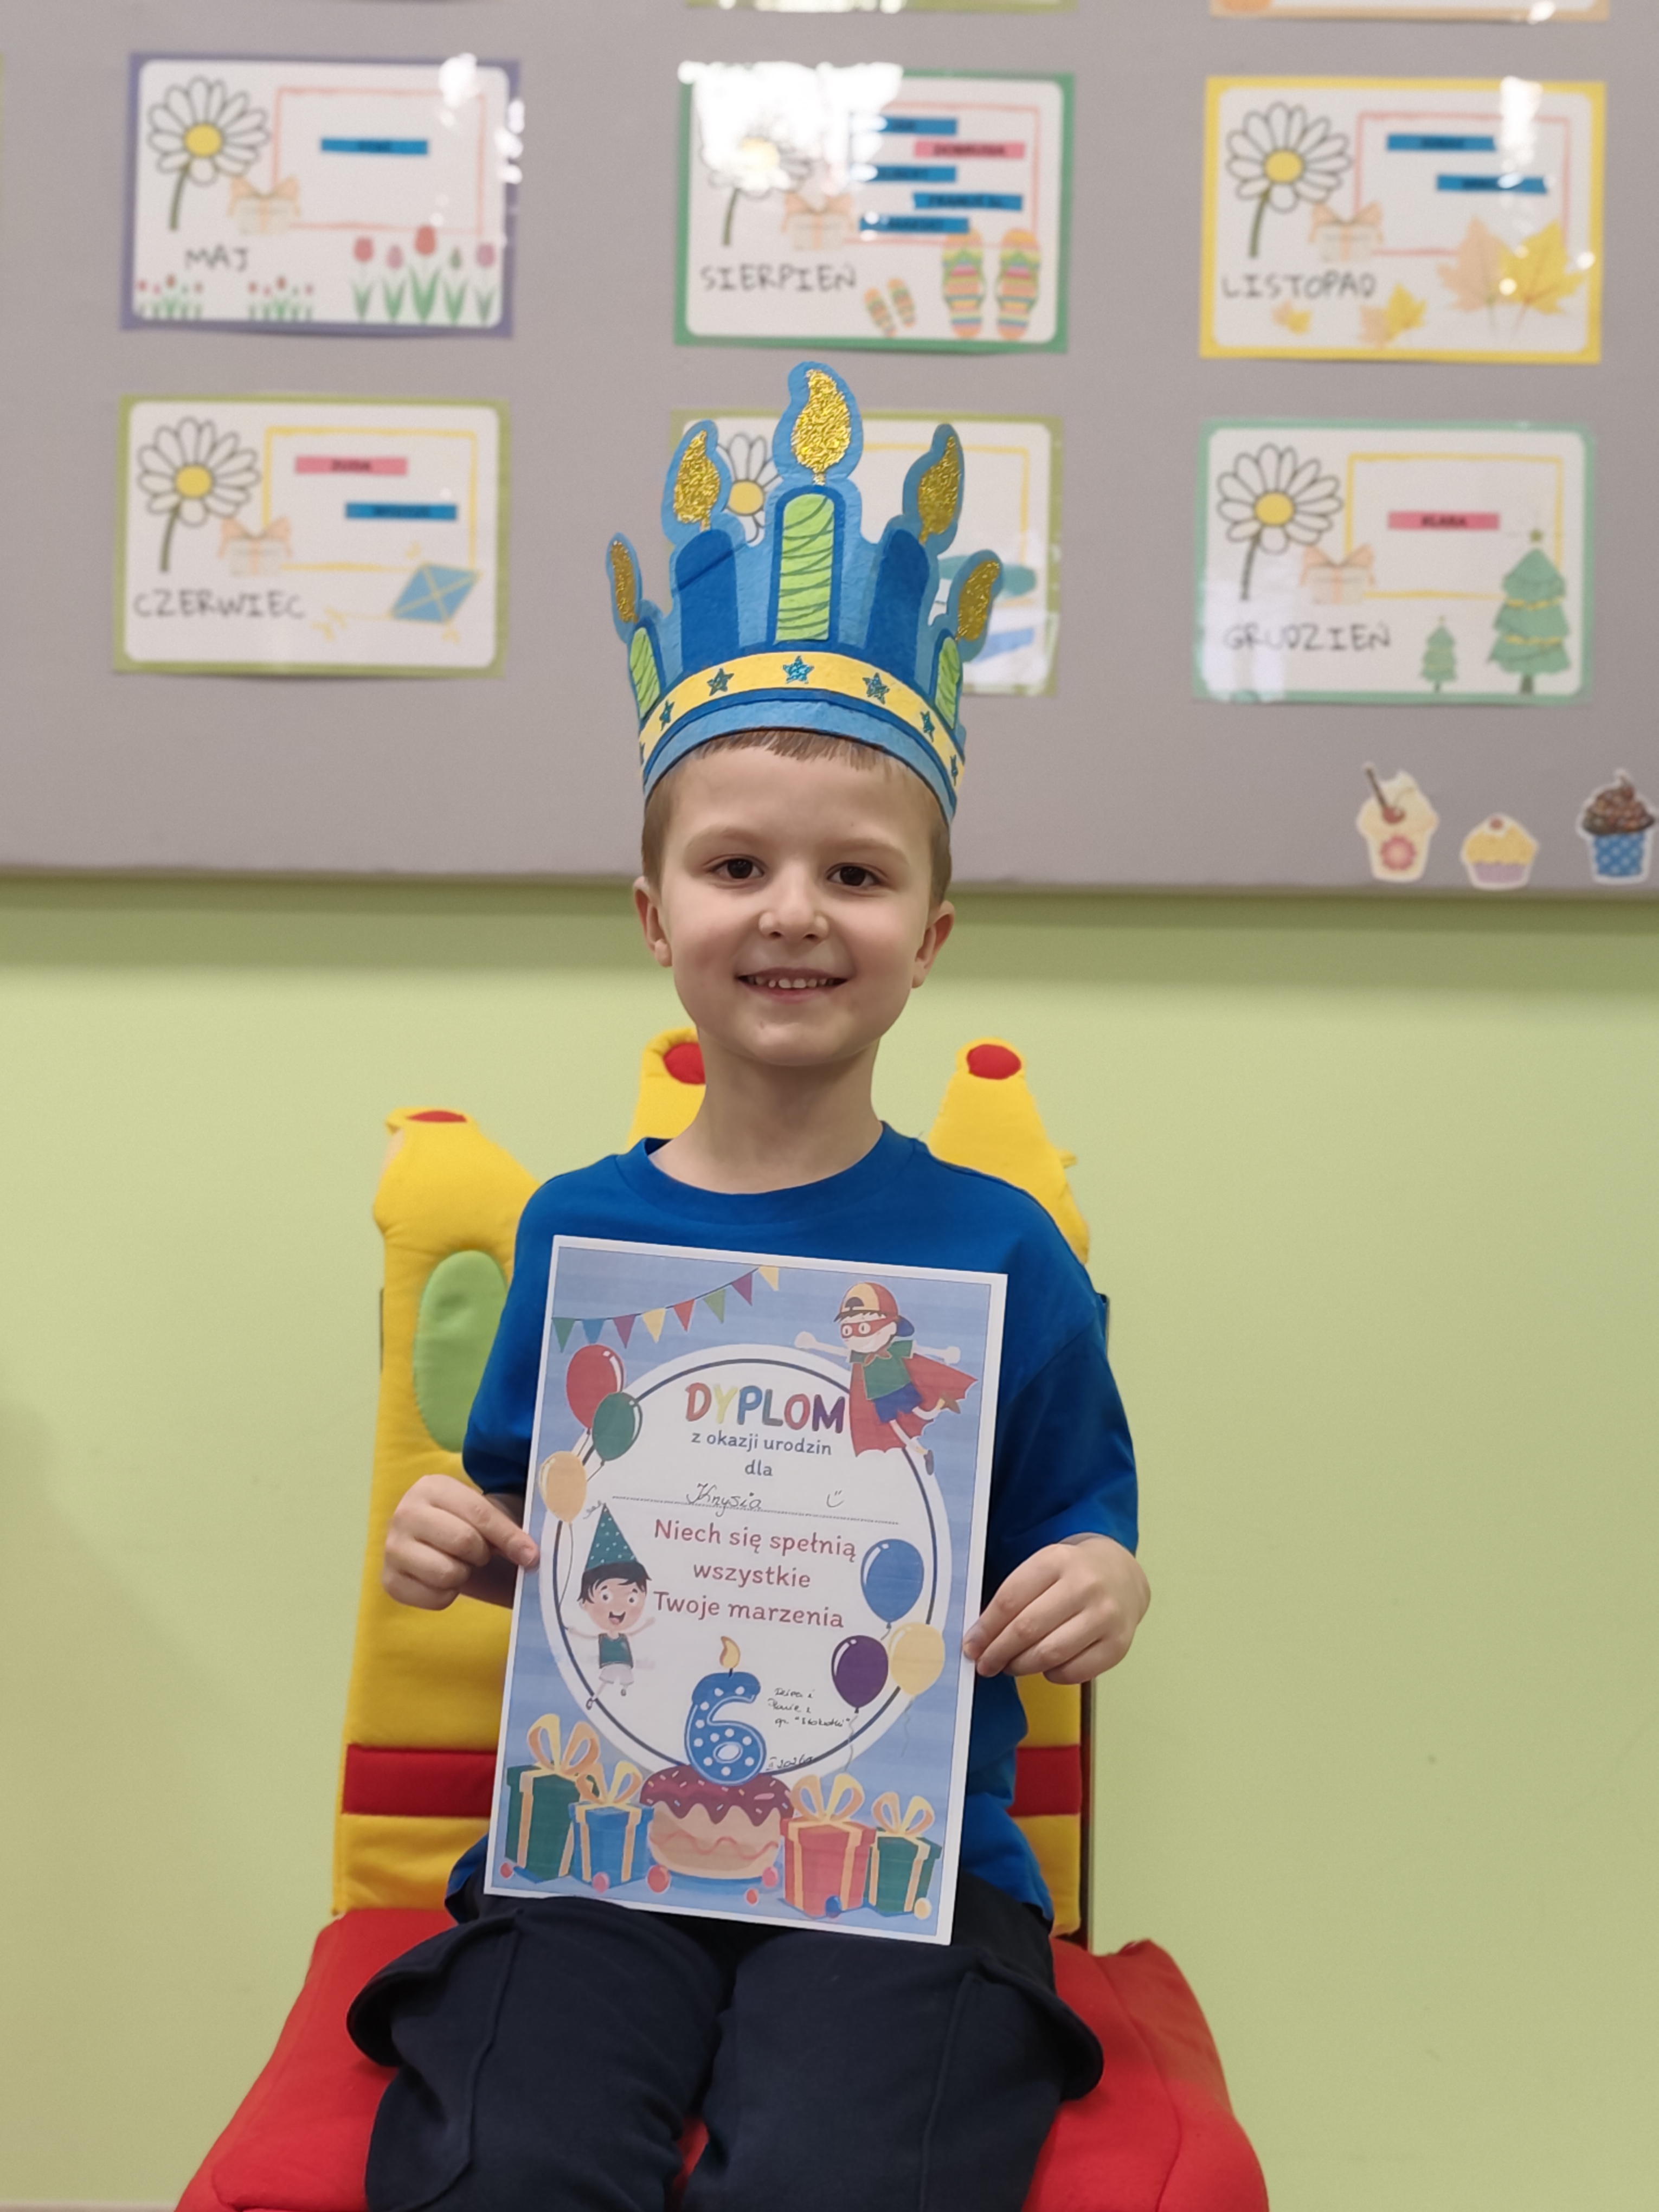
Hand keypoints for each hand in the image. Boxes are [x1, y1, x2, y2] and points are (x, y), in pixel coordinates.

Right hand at [382, 1473, 537, 1611]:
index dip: (510, 1537)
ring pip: (447, 1573)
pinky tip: (443, 1579)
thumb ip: (509, 1528)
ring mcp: (392, 1547)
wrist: (434, 1543)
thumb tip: (530, 1555)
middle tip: (480, 1554)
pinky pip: (435, 1598)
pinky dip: (448, 1595)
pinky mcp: (389, 1580)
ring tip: (459, 1563)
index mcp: (432, 1486)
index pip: (480, 1514)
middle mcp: (404, 1512)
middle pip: (463, 1542)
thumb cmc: (467, 1524)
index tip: (531, 1555)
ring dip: (463, 1574)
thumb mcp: (486, 1514)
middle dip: (481, 1554)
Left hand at [962, 1536, 1148, 1684]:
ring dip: (1021, 1666)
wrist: (1122, 1573)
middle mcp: (1084, 1586)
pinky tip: (1045, 1666)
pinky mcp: (1118, 1645)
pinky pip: (1074, 1672)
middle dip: (998, 1652)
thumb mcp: (1042, 1567)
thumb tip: (980, 1640)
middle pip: (1027, 1629)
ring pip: (1050, 1654)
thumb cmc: (1071, 1574)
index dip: (985, 1629)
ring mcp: (1105, 1617)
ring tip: (1011, 1666)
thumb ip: (1013, 1597)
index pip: (1010, 1600)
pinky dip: (1052, 1674)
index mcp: (1057, 1560)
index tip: (971, 1646)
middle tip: (985, 1664)